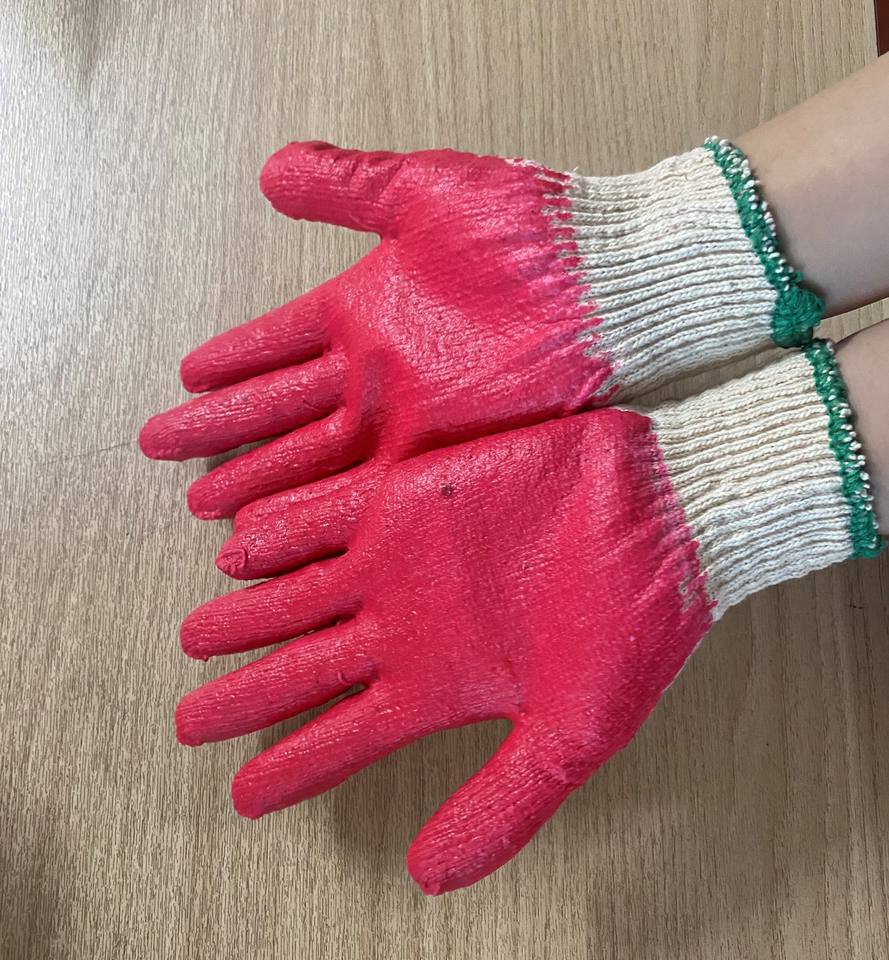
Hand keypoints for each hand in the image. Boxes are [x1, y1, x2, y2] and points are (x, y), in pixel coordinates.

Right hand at [140, 140, 819, 521]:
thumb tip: (271, 170)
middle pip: (281, 412)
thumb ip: (347, 188)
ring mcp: (407, 419)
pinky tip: (275, 525)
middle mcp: (379, 372)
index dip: (232, 362)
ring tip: (205, 505)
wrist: (612, 290)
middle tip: (171, 461)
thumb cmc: (532, 234)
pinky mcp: (439, 458)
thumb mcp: (427, 194)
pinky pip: (358, 489)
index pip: (277, 342)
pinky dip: (313, 508)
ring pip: (310, 458)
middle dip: (226, 438)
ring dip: (257, 482)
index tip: (185, 378)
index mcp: (368, 307)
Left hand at [176, 407, 712, 893]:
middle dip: (247, 695)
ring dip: (247, 613)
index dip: (293, 770)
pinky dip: (278, 534)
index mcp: (444, 685)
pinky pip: (326, 515)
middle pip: (306, 667)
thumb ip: (502, 804)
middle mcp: (413, 624)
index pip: (347, 738)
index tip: (245, 796)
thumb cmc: (636, 625)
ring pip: (302, 592)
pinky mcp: (414, 493)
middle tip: (192, 720)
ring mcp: (406, 557)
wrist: (666, 516)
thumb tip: (430, 880)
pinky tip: (237, 549)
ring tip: (200, 636)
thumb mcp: (575, 733)